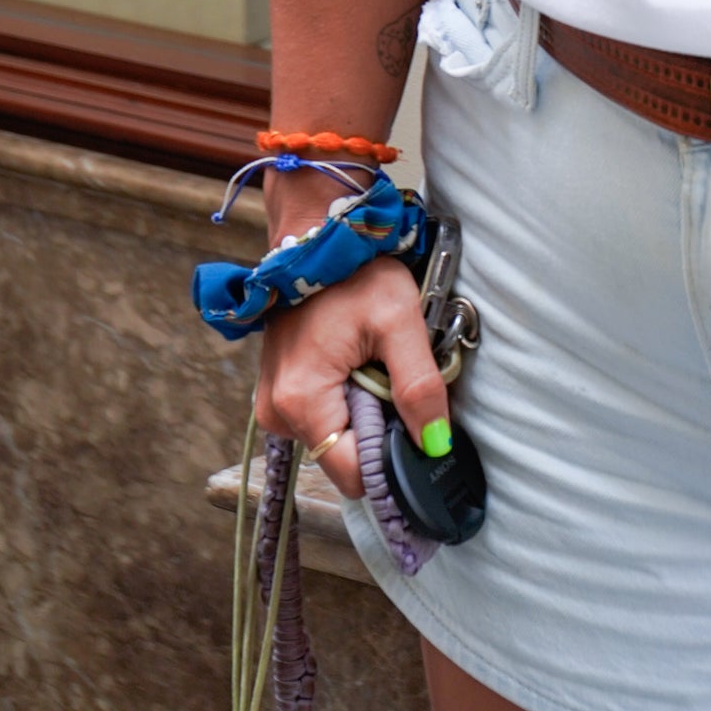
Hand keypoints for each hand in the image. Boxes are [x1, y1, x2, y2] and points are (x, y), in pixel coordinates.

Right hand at [255, 257, 449, 498]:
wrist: (317, 237)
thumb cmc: (355, 272)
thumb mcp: (399, 321)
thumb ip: (419, 386)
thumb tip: (435, 444)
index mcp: (301, 402)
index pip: (353, 473)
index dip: (391, 460)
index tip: (416, 429)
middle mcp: (277, 413)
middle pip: (344, 455)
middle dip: (379, 427)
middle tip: (393, 377)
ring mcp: (274, 404)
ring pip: (335, 435)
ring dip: (364, 411)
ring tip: (374, 362)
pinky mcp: (280, 392)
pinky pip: (323, 415)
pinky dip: (347, 398)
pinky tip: (357, 362)